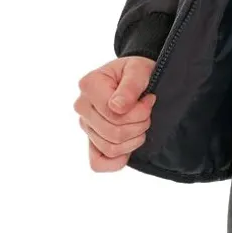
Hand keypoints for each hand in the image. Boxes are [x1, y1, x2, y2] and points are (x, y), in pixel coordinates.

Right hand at [75, 55, 157, 171]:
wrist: (134, 75)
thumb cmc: (136, 70)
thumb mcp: (139, 69)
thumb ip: (131, 85)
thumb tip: (117, 107)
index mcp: (89, 85)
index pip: (113, 113)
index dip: (139, 111)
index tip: (149, 99)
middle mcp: (82, 106)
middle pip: (113, 132)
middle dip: (139, 124)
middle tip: (148, 111)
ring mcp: (85, 125)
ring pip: (110, 148)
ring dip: (134, 139)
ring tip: (142, 122)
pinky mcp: (90, 141)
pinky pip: (98, 163)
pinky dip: (117, 160)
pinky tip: (129, 145)